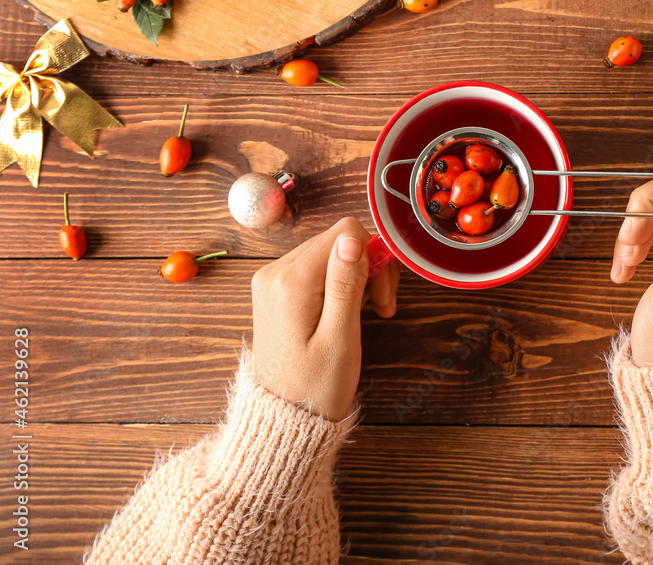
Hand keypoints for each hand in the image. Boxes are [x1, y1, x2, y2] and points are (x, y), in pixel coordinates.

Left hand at [250, 218, 399, 420]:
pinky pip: (316, 269)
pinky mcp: (276, 290)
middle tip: (380, 308)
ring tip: (366, 314)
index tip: (380, 297)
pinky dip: (338, 285)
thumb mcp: (340, 337)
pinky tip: (347, 312)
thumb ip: (345, 283)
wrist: (283, 418)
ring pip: (329, 253)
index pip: (344, 233)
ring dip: (355, 277)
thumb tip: (352, 237)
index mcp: (290, 281)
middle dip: (367, 268)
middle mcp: (274, 272)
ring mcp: (272, 280)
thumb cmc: (316, 387)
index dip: (373, 257)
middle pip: (337, 240)